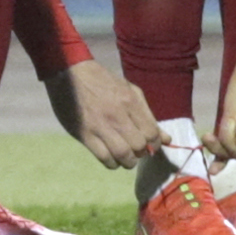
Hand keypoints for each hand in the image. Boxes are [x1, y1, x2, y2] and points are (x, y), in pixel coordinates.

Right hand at [46, 57, 164, 168]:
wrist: (68, 71)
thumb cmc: (102, 81)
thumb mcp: (128, 90)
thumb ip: (147, 115)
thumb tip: (166, 139)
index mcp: (129, 101)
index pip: (152, 134)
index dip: (154, 144)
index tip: (148, 144)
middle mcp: (116, 115)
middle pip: (139, 147)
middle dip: (140, 152)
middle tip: (134, 149)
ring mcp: (99, 125)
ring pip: (123, 156)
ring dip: (127, 161)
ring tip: (124, 156)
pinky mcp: (84, 134)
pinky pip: (104, 158)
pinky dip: (112, 163)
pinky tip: (110, 156)